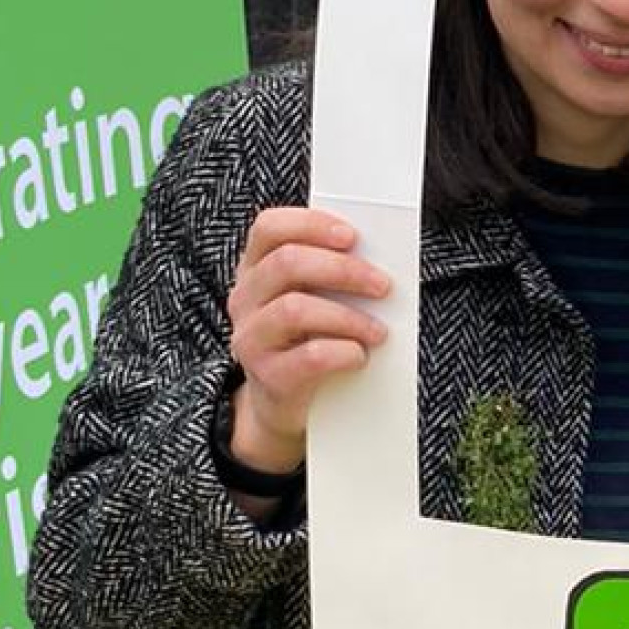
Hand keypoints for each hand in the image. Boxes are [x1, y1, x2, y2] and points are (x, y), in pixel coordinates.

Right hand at [226, 208, 393, 472]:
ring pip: (295, 309)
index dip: (310, 224)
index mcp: (255, 269)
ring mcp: (251, 338)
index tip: (352, 236)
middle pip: (287, 264)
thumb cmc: (309, 340)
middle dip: (343, 270)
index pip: (269, 228)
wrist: (286, 405)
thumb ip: (332, 275)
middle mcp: (245, 299)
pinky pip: (309, 356)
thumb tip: (379, 260)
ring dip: (348, 316)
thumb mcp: (314, 300)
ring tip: (378, 330)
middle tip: (382, 285)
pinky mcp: (269, 377)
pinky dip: (343, 352)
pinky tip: (360, 355)